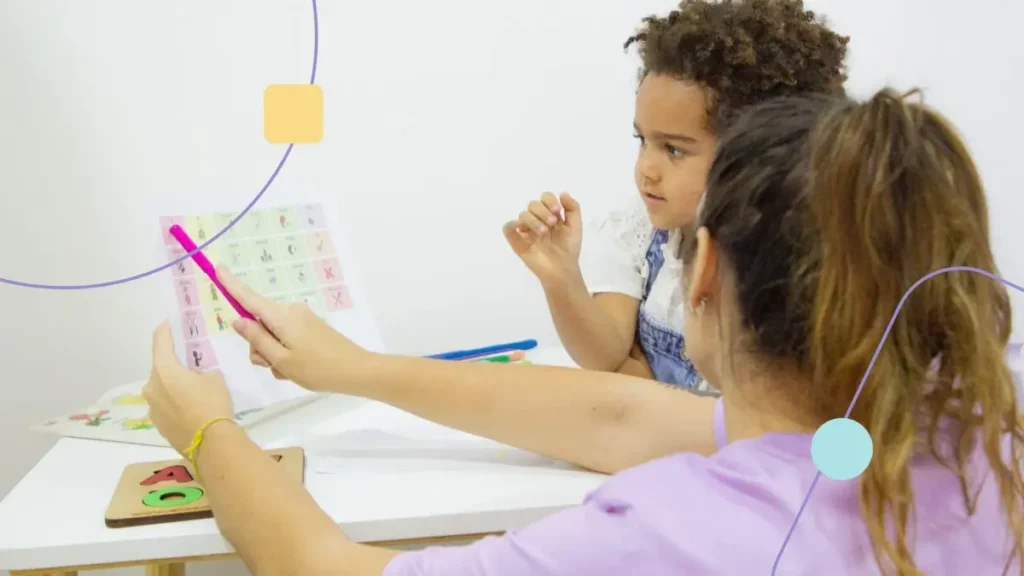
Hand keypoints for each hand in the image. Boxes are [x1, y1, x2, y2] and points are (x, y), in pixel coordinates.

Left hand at [143, 322, 234, 453]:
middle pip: (161, 368)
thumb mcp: (214, 378)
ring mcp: (152, 407)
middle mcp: (151, 386)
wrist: (211, 443)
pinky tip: (192, 409)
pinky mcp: (158, 425)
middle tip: (192, 363)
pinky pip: (166, 406)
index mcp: (163, 370)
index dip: (166, 328)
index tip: (170, 321)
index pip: (160, 341)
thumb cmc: (212, 403)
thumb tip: (195, 377)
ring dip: (174, 386)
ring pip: (163, 389)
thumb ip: (201, 371)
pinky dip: (176, 403)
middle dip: (175, 364)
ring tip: (194, 391)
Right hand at [217, 267, 373, 392]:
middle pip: (259, 325)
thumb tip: (238, 319)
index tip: (217, 267)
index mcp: (282, 316)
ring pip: (272, 337)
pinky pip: (286, 340)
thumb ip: (257, 339)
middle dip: (259, 348)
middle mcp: (291, 312)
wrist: (356, 371)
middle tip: (276, 366)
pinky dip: (286, 355)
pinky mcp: (310, 328)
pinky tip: (298, 370)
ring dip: (274, 356)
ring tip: (290, 371)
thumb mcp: (281, 359)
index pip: (249, 298)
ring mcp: (302, 320)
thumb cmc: (317, 368)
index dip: (231, 285)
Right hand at [502, 192, 583, 286]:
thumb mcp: (576, 226)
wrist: (563, 269)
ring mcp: (526, 231)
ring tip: (543, 232)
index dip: (550, 201)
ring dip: (533, 220)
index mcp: (550, 215)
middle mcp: (537, 220)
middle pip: (533, 204)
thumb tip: (562, 193)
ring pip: (523, 214)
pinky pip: (508, 228)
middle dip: (543, 211)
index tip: (558, 211)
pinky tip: (523, 229)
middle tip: (552, 223)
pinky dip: (512, 224)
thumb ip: (573, 208)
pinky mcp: (518, 242)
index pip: (545, 198)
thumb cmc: (569, 248)